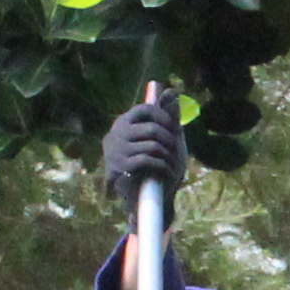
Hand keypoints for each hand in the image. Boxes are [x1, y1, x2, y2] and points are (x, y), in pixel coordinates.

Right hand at [99, 92, 189, 210]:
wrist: (146, 200)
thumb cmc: (156, 167)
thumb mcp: (166, 140)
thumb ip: (168, 117)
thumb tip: (171, 89)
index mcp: (123, 124)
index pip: (144, 109)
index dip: (163, 117)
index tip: (174, 129)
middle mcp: (116, 134)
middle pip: (152, 128)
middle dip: (169, 140)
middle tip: (174, 151)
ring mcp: (115, 151)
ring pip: (152, 144)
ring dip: (168, 156)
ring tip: (170, 164)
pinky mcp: (119, 168)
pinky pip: (148, 159)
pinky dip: (163, 166)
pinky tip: (167, 172)